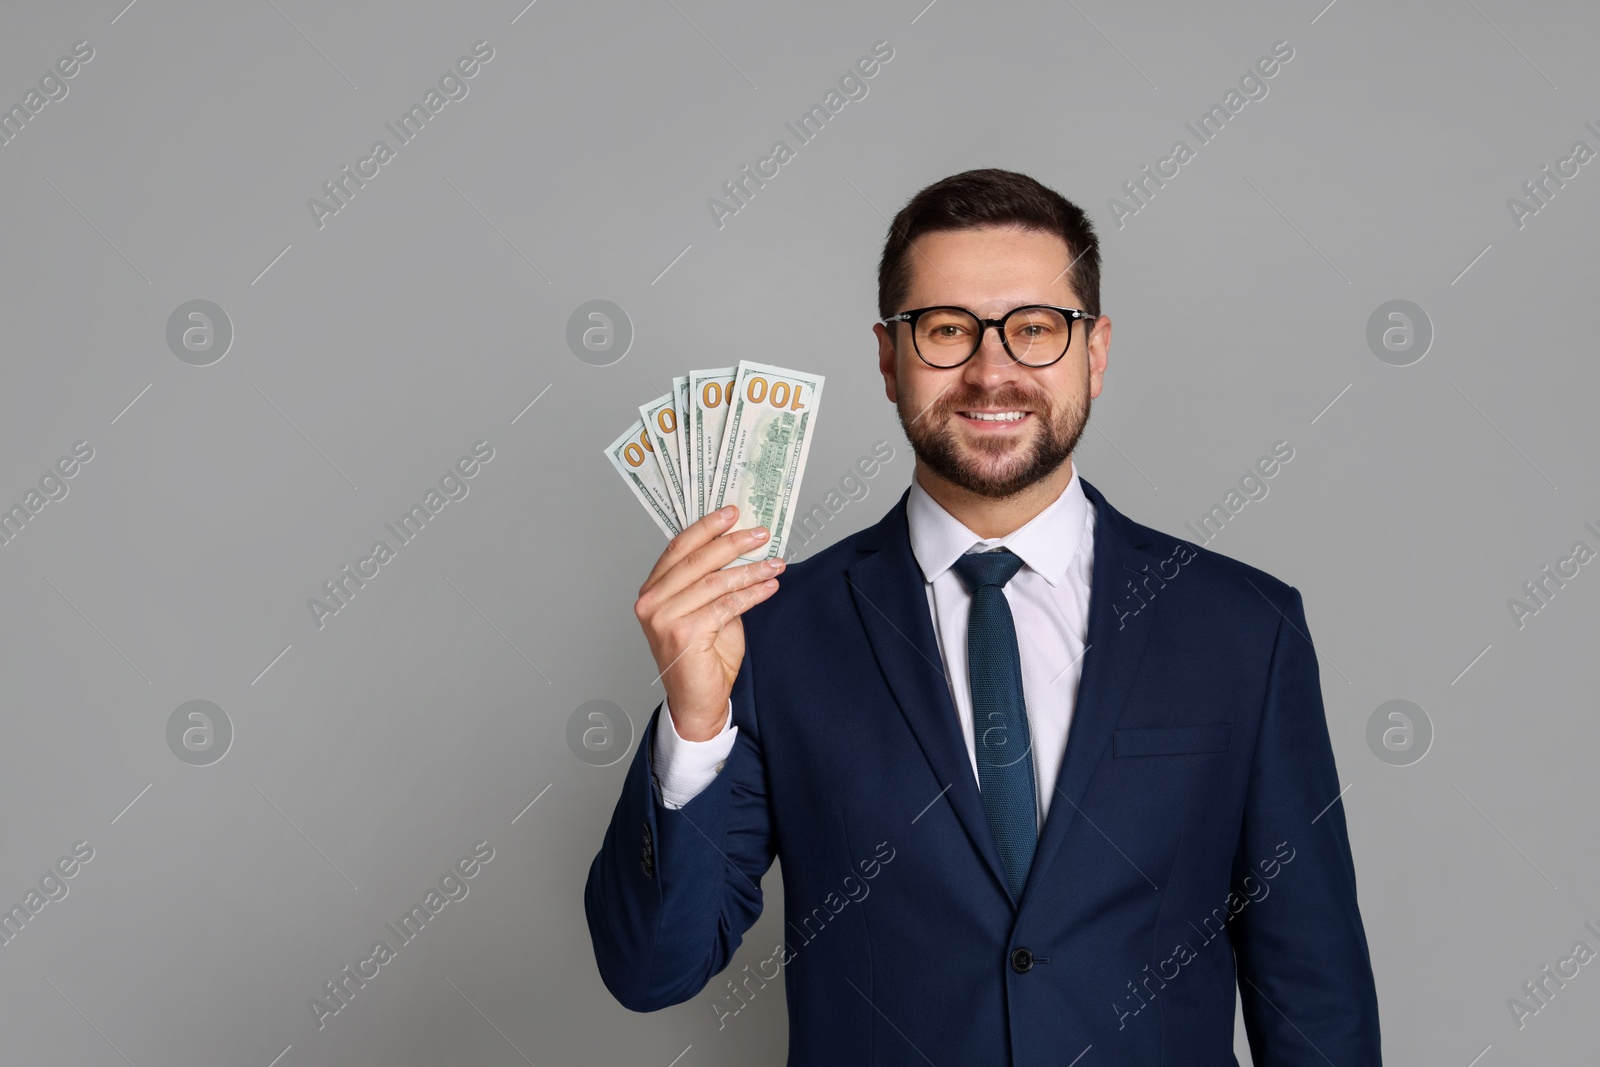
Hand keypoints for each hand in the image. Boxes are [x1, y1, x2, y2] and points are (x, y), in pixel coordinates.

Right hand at [634, 505, 784, 740]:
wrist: (699, 701)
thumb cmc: (703, 656)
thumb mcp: (708, 610)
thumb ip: (715, 582)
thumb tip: (742, 548)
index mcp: (652, 591)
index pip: (679, 548)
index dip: (706, 527)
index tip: (733, 512)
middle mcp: (651, 602)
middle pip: (697, 560)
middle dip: (733, 543)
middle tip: (760, 533)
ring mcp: (664, 618)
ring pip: (715, 582)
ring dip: (750, 569)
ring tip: (774, 561)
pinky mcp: (684, 633)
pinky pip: (726, 604)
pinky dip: (752, 593)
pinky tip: (770, 586)